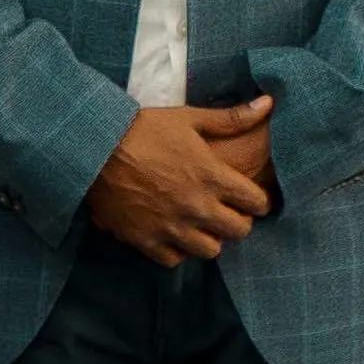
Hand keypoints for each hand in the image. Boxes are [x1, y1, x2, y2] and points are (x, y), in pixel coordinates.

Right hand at [84, 95, 275, 264]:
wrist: (94, 147)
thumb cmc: (143, 129)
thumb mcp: (189, 119)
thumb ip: (232, 118)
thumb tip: (269, 103)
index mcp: (213, 177)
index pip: (257, 202)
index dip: (259, 200)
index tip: (251, 197)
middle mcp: (197, 206)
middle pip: (239, 231)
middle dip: (239, 221)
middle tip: (227, 212)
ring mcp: (171, 226)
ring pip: (211, 250)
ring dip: (210, 239)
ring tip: (201, 227)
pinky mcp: (145, 239)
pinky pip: (173, 260)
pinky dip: (177, 251)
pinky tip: (173, 236)